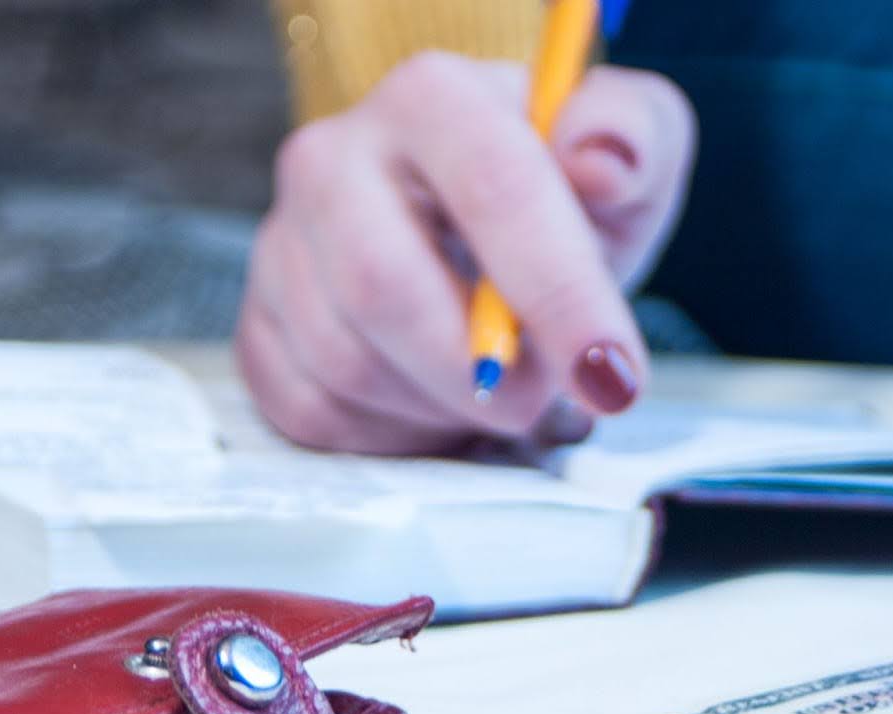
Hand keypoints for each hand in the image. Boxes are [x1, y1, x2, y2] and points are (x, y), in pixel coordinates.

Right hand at [235, 52, 695, 454]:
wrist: (481, 243)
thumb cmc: (562, 205)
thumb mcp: (629, 154)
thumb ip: (634, 138)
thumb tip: (601, 163)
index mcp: (431, 99)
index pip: (492, 189)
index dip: (557, 293)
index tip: (611, 373)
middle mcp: (331, 160)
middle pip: (383, 286)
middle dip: (476, 371)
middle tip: (542, 402)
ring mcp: (281, 247)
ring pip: (345, 363)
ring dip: (438, 409)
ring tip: (493, 394)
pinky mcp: (258, 326)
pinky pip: (309, 411)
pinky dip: (388, 436)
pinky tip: (432, 408)